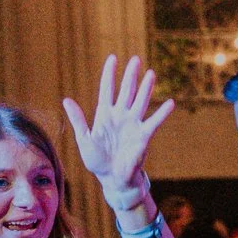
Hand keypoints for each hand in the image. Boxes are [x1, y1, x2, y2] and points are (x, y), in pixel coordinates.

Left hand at [62, 55, 175, 200]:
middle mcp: (120, 116)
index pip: (107, 89)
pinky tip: (170, 103)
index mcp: (104, 114)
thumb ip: (78, 120)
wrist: (112, 179)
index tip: (112, 58)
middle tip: (136, 60)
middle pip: (126, 91)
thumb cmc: (97, 161)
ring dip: (146, 88)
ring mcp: (133, 124)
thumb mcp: (84, 139)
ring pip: (140, 101)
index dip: (109, 74)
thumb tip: (66, 100)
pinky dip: (162, 113)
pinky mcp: (143, 136)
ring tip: (151, 73)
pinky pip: (154, 122)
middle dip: (130, 75)